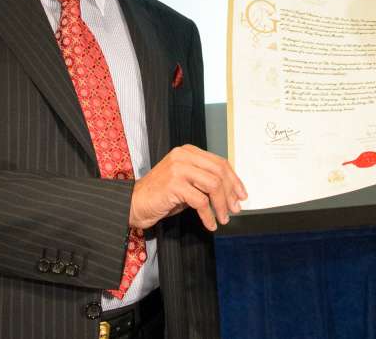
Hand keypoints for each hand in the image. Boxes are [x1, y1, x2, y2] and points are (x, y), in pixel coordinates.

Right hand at [128, 145, 246, 231]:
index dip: (234, 179)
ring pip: (213, 184)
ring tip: (223, 218)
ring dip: (221, 205)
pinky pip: (200, 201)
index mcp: (188, 151)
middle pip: (219, 172)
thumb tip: (231, 193)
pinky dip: (208, 215)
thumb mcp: (186, 182)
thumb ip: (205, 181)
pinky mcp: (174, 184)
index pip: (219, 162)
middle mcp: (184, 156)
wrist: (133, 203)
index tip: (242, 195)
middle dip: (231, 192)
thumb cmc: (160, 195)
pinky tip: (210, 224)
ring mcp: (178, 168)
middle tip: (235, 209)